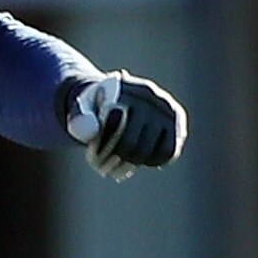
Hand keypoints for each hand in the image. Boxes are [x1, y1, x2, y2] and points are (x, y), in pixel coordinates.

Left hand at [64, 71, 187, 180]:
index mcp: (126, 87)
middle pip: (130, 144)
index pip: (114, 125)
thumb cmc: (96, 108)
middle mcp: (150, 95)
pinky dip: (152, 161)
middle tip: (101, 169)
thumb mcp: (81, 110)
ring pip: (149, 151)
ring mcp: (167, 109)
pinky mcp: (178, 124)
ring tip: (116, 168)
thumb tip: (90, 130)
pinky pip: (168, 153)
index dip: (101, 147)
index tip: (91, 157)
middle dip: (113, 160)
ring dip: (131, 164)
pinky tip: (139, 159)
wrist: (118, 99)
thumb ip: (79, 118)